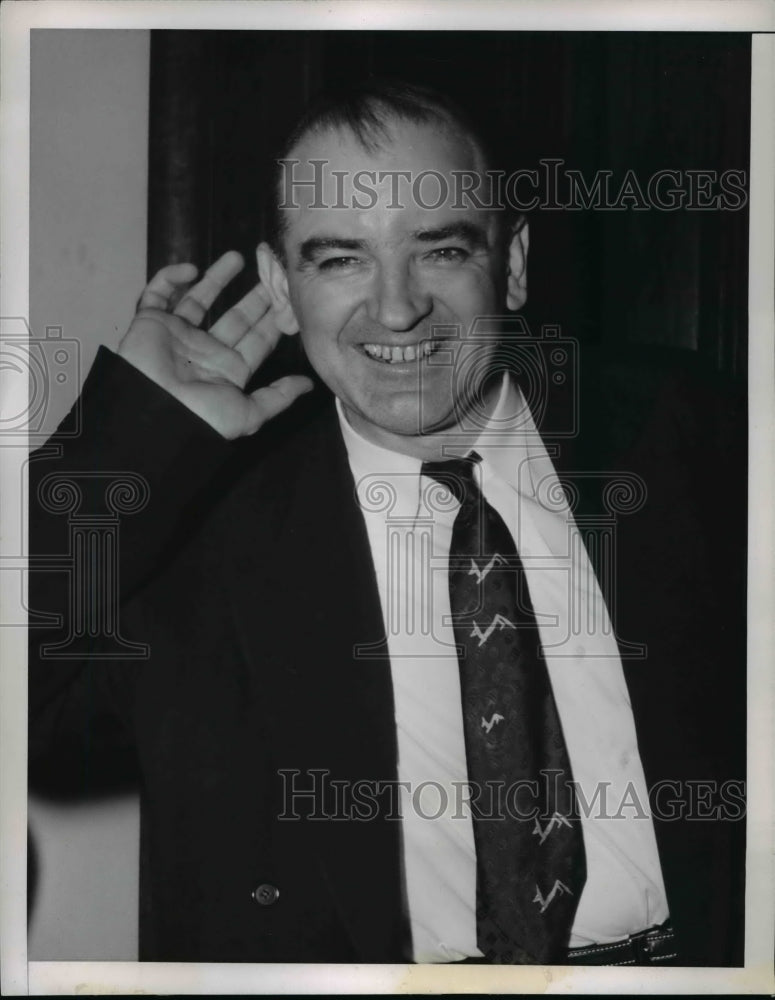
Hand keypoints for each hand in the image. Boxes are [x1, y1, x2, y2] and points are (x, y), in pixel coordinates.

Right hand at [118, 251, 312, 438]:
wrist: (153, 413)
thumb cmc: (201, 416)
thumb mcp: (249, 413)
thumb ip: (279, 396)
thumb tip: (309, 384)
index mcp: (229, 371)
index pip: (257, 340)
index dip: (273, 319)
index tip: (289, 297)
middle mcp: (206, 351)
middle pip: (236, 317)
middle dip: (254, 296)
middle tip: (271, 272)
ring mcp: (179, 335)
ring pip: (200, 299)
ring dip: (217, 278)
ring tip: (237, 257)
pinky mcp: (151, 322)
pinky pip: (158, 294)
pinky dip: (170, 279)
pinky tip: (190, 269)